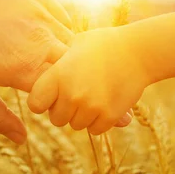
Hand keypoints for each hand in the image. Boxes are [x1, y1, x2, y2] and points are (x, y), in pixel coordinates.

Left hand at [0, 0, 72, 143]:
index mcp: (23, 68)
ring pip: (74, 43)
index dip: (55, 104)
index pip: (62, 96)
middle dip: (67, 82)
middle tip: (43, 83)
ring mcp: (43, 14)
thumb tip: (22, 139)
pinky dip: (60, 34)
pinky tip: (39, 37)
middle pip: (75, 70)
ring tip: (40, 58)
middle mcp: (41, 40)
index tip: (39, 104)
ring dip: (66, 57)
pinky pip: (64, 20)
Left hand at [27, 27, 149, 134]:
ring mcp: (91, 107)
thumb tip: (48, 66)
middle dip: (65, 111)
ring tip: (95, 96)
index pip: (35, 104)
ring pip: (76, 125)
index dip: (42, 102)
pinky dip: (99, 121)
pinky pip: (95, 130)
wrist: (139, 52)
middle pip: (56, 119)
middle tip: (78, 96)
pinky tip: (106, 103)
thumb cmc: (106, 44)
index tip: (52, 96)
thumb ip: (59, 60)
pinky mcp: (108, 116)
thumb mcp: (77, 44)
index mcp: (58, 75)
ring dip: (83, 116)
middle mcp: (71, 94)